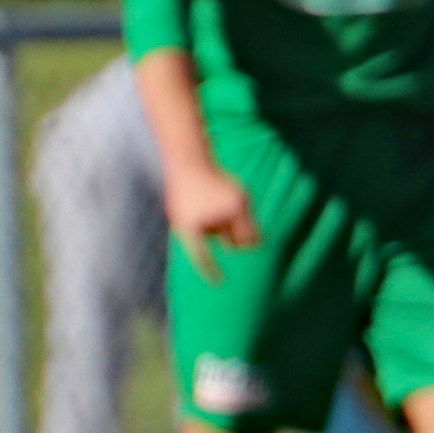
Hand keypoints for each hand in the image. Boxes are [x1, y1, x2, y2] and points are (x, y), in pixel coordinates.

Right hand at [166, 158, 263, 281]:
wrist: (186, 151)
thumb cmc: (211, 183)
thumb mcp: (236, 209)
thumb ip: (244, 230)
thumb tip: (254, 245)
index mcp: (191, 233)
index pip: (202, 259)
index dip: (211, 271)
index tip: (218, 281)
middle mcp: (181, 223)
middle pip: (204, 240)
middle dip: (221, 242)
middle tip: (239, 245)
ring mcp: (179, 207)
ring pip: (204, 223)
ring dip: (220, 223)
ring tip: (238, 217)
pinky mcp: (182, 192)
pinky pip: (201, 208)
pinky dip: (215, 210)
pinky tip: (226, 200)